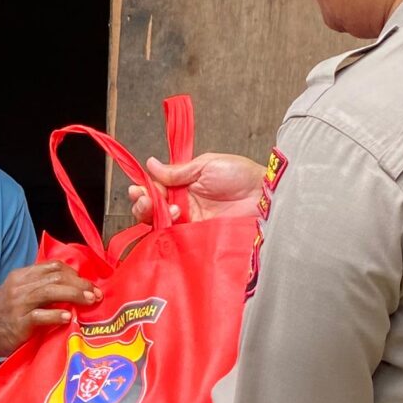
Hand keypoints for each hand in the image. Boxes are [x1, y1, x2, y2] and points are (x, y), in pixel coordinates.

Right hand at [0, 262, 100, 358]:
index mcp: (21, 275)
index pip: (53, 266)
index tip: (89, 285)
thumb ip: (40, 288)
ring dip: (74, 295)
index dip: (74, 274)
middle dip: (80, 284)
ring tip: (90, 301)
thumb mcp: (19, 294)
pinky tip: (69, 318)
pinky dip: (56, 315)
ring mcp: (18, 303)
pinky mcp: (18, 322)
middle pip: (56, 277)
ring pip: (50, 291)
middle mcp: (20, 285)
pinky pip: (40, 315)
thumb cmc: (5, 316)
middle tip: (96, 294)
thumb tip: (73, 287)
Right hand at [131, 151, 266, 224]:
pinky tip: (172, 218)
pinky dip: (167, 230)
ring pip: (160, 224)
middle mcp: (184, 205)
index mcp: (184, 185)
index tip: (138, 188)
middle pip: (154, 209)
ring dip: (153, 215)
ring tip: (163, 207)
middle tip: (145, 199)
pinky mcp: (197, 237)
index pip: (157, 189)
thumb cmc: (240, 176)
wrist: (263, 197)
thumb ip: (177, 170)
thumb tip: (150, 164)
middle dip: (143, 204)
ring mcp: (190, 222)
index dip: (145, 189)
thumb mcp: (206, 165)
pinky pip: (175, 237)